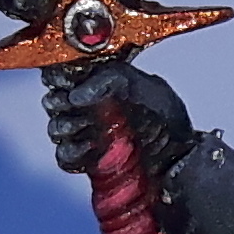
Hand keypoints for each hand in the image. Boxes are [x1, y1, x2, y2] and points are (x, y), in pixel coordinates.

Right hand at [40, 59, 191, 178]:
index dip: (60, 76)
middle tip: (76, 105)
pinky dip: (71, 153)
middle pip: (54, 100)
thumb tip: (77, 93)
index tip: (66, 82)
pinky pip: (64, 157)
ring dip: (65, 127)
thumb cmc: (168, 120)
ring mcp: (87, 134)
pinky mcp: (87, 160)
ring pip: (55, 128)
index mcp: (102, 83)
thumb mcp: (147, 86)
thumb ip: (111, 79)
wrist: (179, 158)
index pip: (65, 73)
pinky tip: (89, 149)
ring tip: (84, 127)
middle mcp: (91, 107)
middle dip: (61, 103)